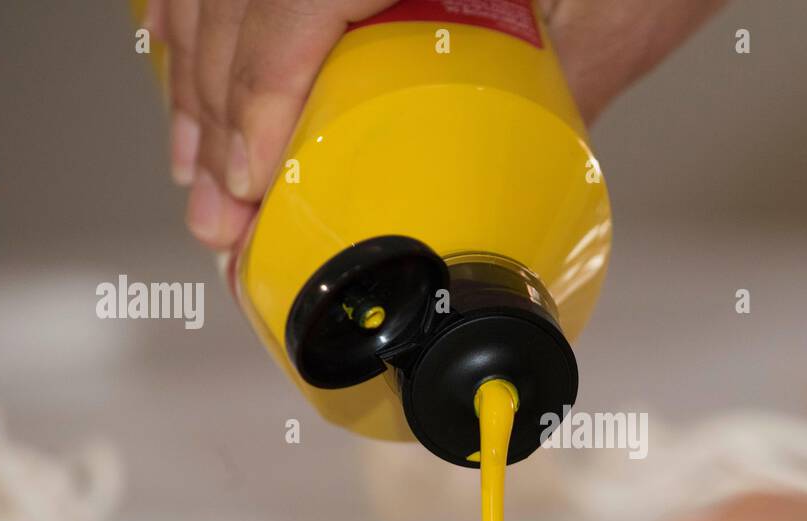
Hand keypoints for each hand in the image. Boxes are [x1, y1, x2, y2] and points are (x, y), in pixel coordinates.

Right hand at [147, 0, 726, 252]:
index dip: (254, 99)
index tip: (243, 179)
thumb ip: (560, 84)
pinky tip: (201, 78)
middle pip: (240, 0)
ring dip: (195, 75)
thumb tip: (521, 184)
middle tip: (217, 212)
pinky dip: (207, 24)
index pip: (296, 6)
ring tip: (201, 170)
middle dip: (213, 115)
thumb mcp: (611, 11)